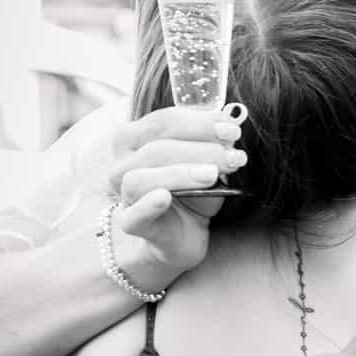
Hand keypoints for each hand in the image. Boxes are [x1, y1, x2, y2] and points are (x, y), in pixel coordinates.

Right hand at [106, 104, 248, 284]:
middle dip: (200, 148)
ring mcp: (123, 195)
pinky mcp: (131, 223)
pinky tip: (165, 197)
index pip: (164, 122)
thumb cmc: (191, 193)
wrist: (183, 234)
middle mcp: (122, 163)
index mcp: (135, 139)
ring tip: (212, 175)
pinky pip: (133, 215)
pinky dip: (148, 205)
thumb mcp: (205, 163)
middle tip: (233, 155)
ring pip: (140, 178)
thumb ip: (211, 145)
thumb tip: (229, 128)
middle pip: (155, 147)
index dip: (200, 123)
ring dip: (180, 173)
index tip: (232, 129)